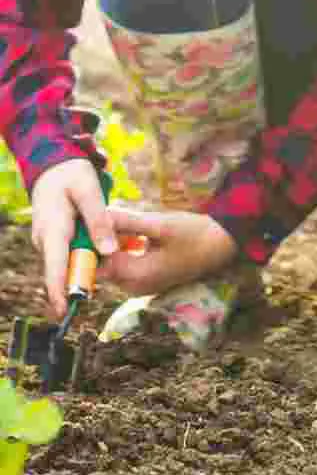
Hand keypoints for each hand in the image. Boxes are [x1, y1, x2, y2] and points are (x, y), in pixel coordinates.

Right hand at [30, 158, 118, 317]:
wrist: (54, 164)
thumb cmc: (72, 174)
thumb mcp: (89, 192)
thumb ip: (100, 221)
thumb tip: (109, 251)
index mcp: (53, 230)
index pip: (55, 266)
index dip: (60, 290)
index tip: (63, 310)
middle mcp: (47, 240)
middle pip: (64, 270)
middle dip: (80, 283)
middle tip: (99, 293)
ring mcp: (51, 241)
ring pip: (70, 261)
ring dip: (88, 267)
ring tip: (112, 264)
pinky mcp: (58, 239)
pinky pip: (73, 252)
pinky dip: (88, 255)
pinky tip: (107, 251)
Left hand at [98, 207, 238, 295]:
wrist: (223, 245)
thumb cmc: (196, 234)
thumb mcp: (162, 224)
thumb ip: (129, 222)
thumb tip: (100, 213)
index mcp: (136, 275)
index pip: (97, 262)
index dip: (89, 242)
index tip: (85, 221)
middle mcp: (134, 287)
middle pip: (103, 266)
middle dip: (99, 243)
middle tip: (100, 218)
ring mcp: (141, 286)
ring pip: (113, 265)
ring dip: (112, 245)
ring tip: (115, 221)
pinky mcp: (147, 280)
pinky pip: (125, 266)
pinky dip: (123, 250)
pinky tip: (132, 232)